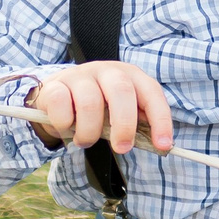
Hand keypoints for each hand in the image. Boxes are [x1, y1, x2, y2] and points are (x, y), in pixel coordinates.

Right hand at [29, 61, 173, 155]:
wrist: (56, 97)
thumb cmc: (95, 108)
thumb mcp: (118, 112)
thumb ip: (136, 122)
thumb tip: (158, 143)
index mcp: (129, 75)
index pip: (151, 93)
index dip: (160, 119)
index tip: (163, 145)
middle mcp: (106, 70)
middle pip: (121, 91)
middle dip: (125, 125)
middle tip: (122, 148)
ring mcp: (79, 75)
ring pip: (90, 103)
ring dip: (89, 132)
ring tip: (86, 141)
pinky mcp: (55, 85)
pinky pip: (61, 106)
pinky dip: (65, 124)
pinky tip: (66, 128)